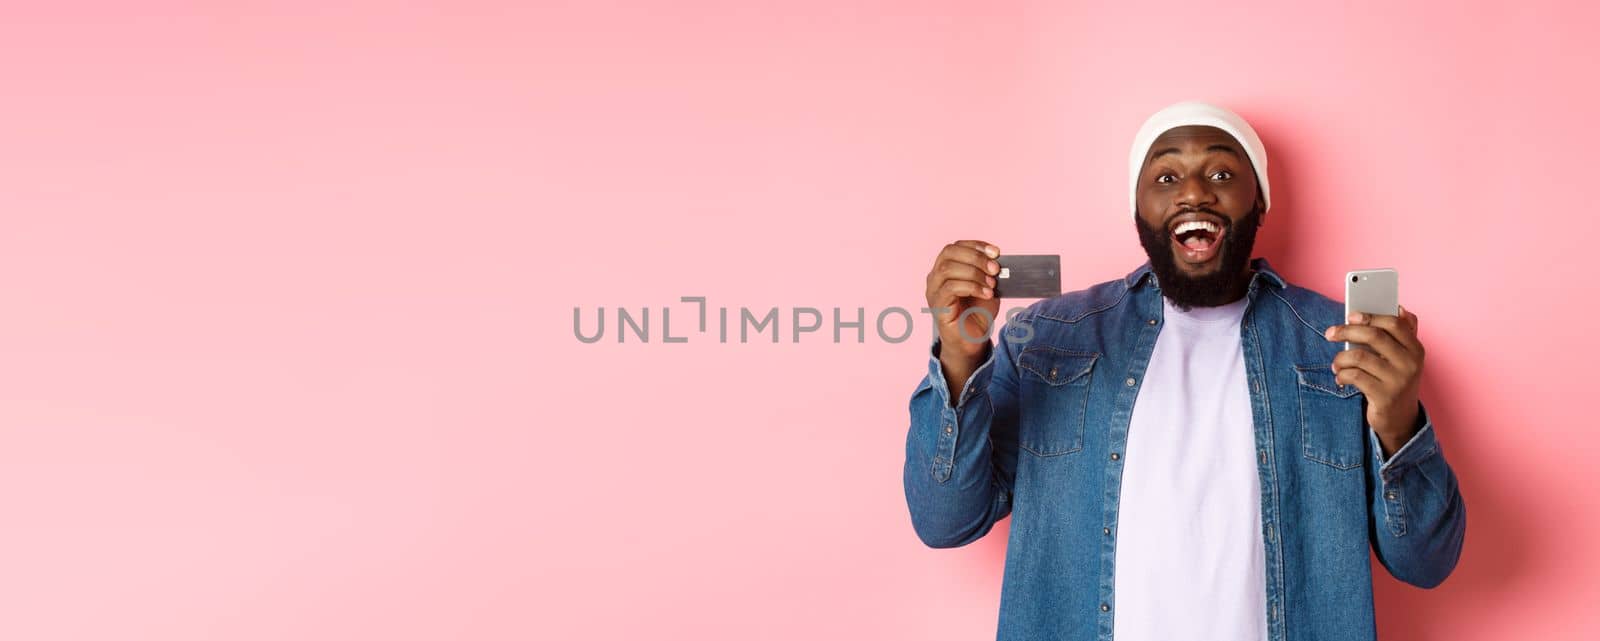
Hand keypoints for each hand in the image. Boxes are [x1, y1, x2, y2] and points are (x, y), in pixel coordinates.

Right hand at [924, 240, 1001, 381]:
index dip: (976, 245)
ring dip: (974, 273)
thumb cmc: (977, 313)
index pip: (955, 246)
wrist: (972, 340)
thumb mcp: (987, 285)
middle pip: (949, 252)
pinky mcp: (937, 306)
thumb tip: (997, 259)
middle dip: (976, 257)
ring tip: (991, 284)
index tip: (996, 252)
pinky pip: (950, 288)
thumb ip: (988, 271)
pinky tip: (986, 293)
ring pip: (948, 269)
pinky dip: (971, 287)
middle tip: (995, 269)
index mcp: (945, 268)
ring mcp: (933, 291)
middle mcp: (935, 277)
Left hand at [1323, 306, 1425, 455]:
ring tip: (1336, 364)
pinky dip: (1342, 374)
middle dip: (1347, 331)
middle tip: (1330, 333)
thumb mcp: (1405, 357)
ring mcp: (1398, 381)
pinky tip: (1341, 377)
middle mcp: (1410, 363)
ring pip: (1359, 357)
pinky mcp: (1384, 397)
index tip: (1350, 315)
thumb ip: (1404, 333)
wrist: (1401, 418)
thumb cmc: (1396, 380)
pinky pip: (1354, 376)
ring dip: (1340, 358)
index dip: (1370, 316)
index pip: (1394, 323)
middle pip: (1374, 336)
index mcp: (1416, 349)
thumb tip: (1400, 308)